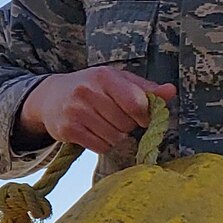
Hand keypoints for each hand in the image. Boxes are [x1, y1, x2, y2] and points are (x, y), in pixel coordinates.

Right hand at [20, 67, 175, 154]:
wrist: (51, 96)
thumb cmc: (92, 87)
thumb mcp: (117, 81)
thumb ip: (145, 88)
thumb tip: (171, 91)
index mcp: (104, 76)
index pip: (135, 102)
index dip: (144, 115)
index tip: (141, 116)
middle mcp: (88, 91)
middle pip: (126, 123)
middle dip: (127, 126)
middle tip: (117, 119)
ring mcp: (76, 111)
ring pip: (114, 137)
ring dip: (116, 137)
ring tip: (106, 125)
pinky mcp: (68, 129)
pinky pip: (100, 146)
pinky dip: (103, 144)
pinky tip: (95, 133)